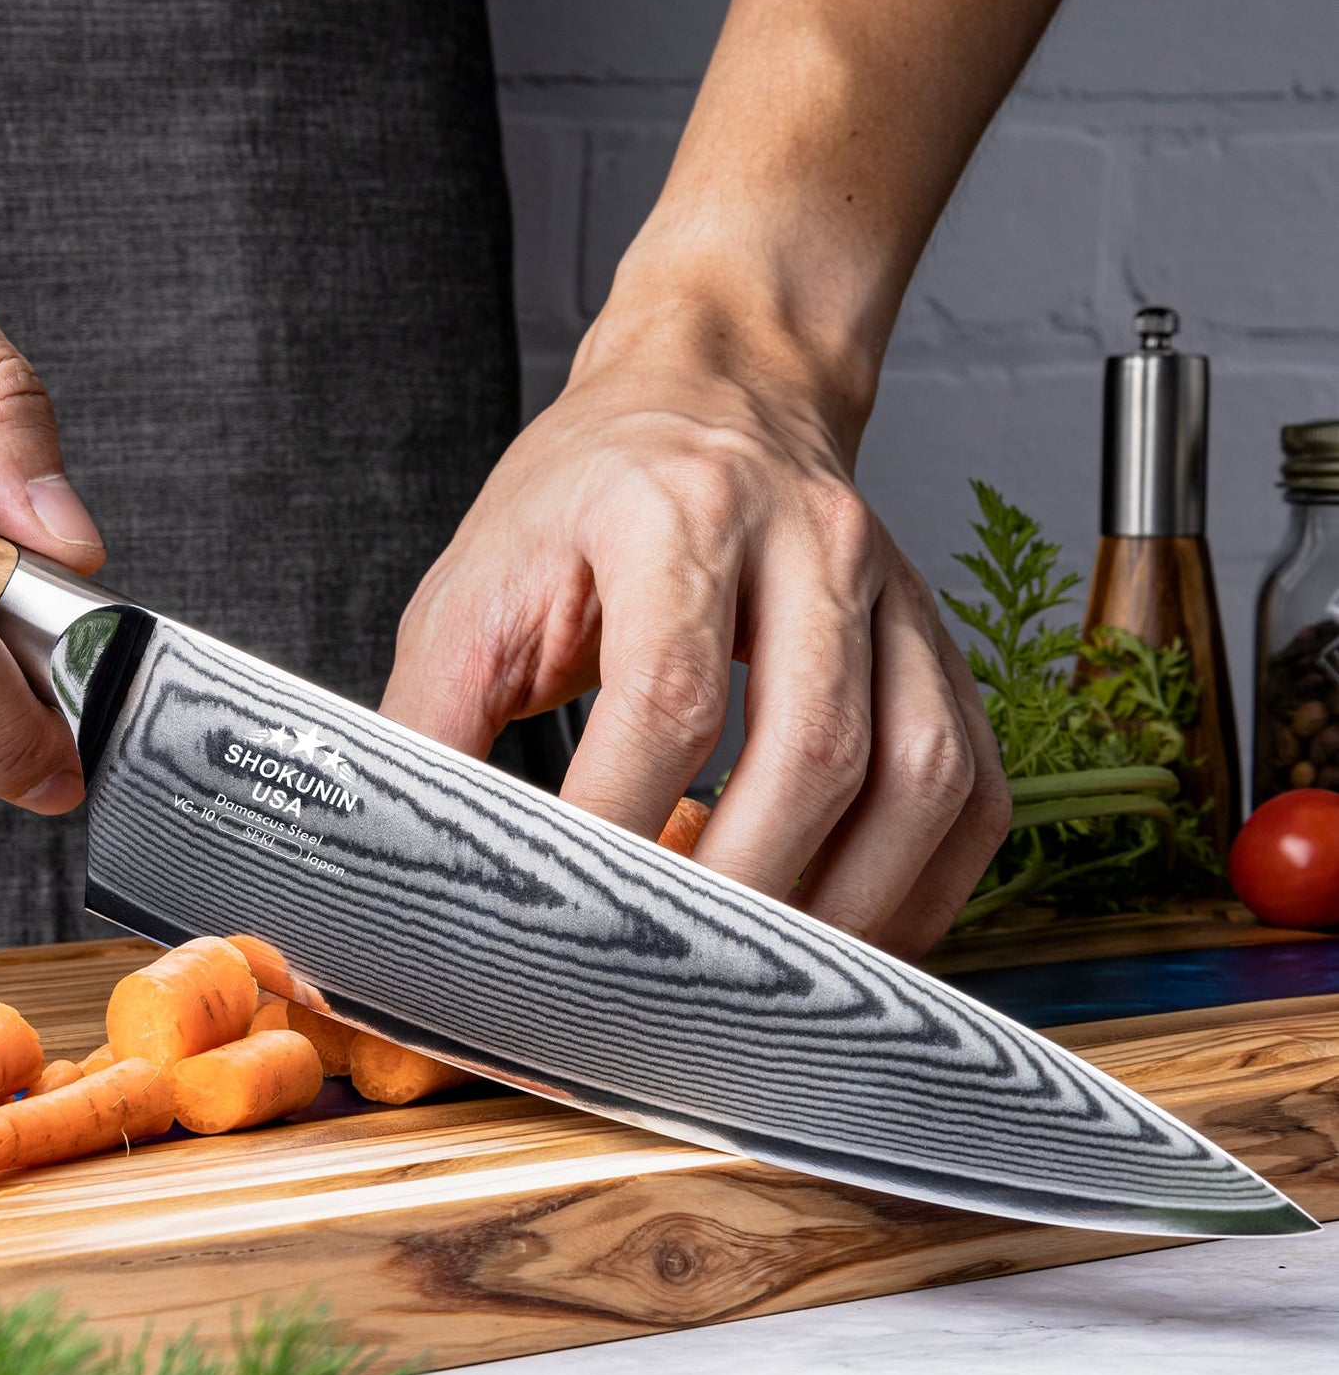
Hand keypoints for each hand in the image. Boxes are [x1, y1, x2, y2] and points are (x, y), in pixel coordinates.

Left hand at [380, 306, 1010, 957]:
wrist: (711, 398)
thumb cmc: (588, 499)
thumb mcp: (478, 586)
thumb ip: (431, 721)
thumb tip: (403, 860)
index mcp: (676, 514)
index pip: (672, 697)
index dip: (622, 826)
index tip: (574, 921)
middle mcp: (809, 541)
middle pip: (818, 746)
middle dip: (746, 893)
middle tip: (676, 977)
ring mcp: (890, 592)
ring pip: (918, 772)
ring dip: (849, 905)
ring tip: (765, 972)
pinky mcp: (934, 641)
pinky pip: (970, 782)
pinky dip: (922, 882)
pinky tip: (849, 927)